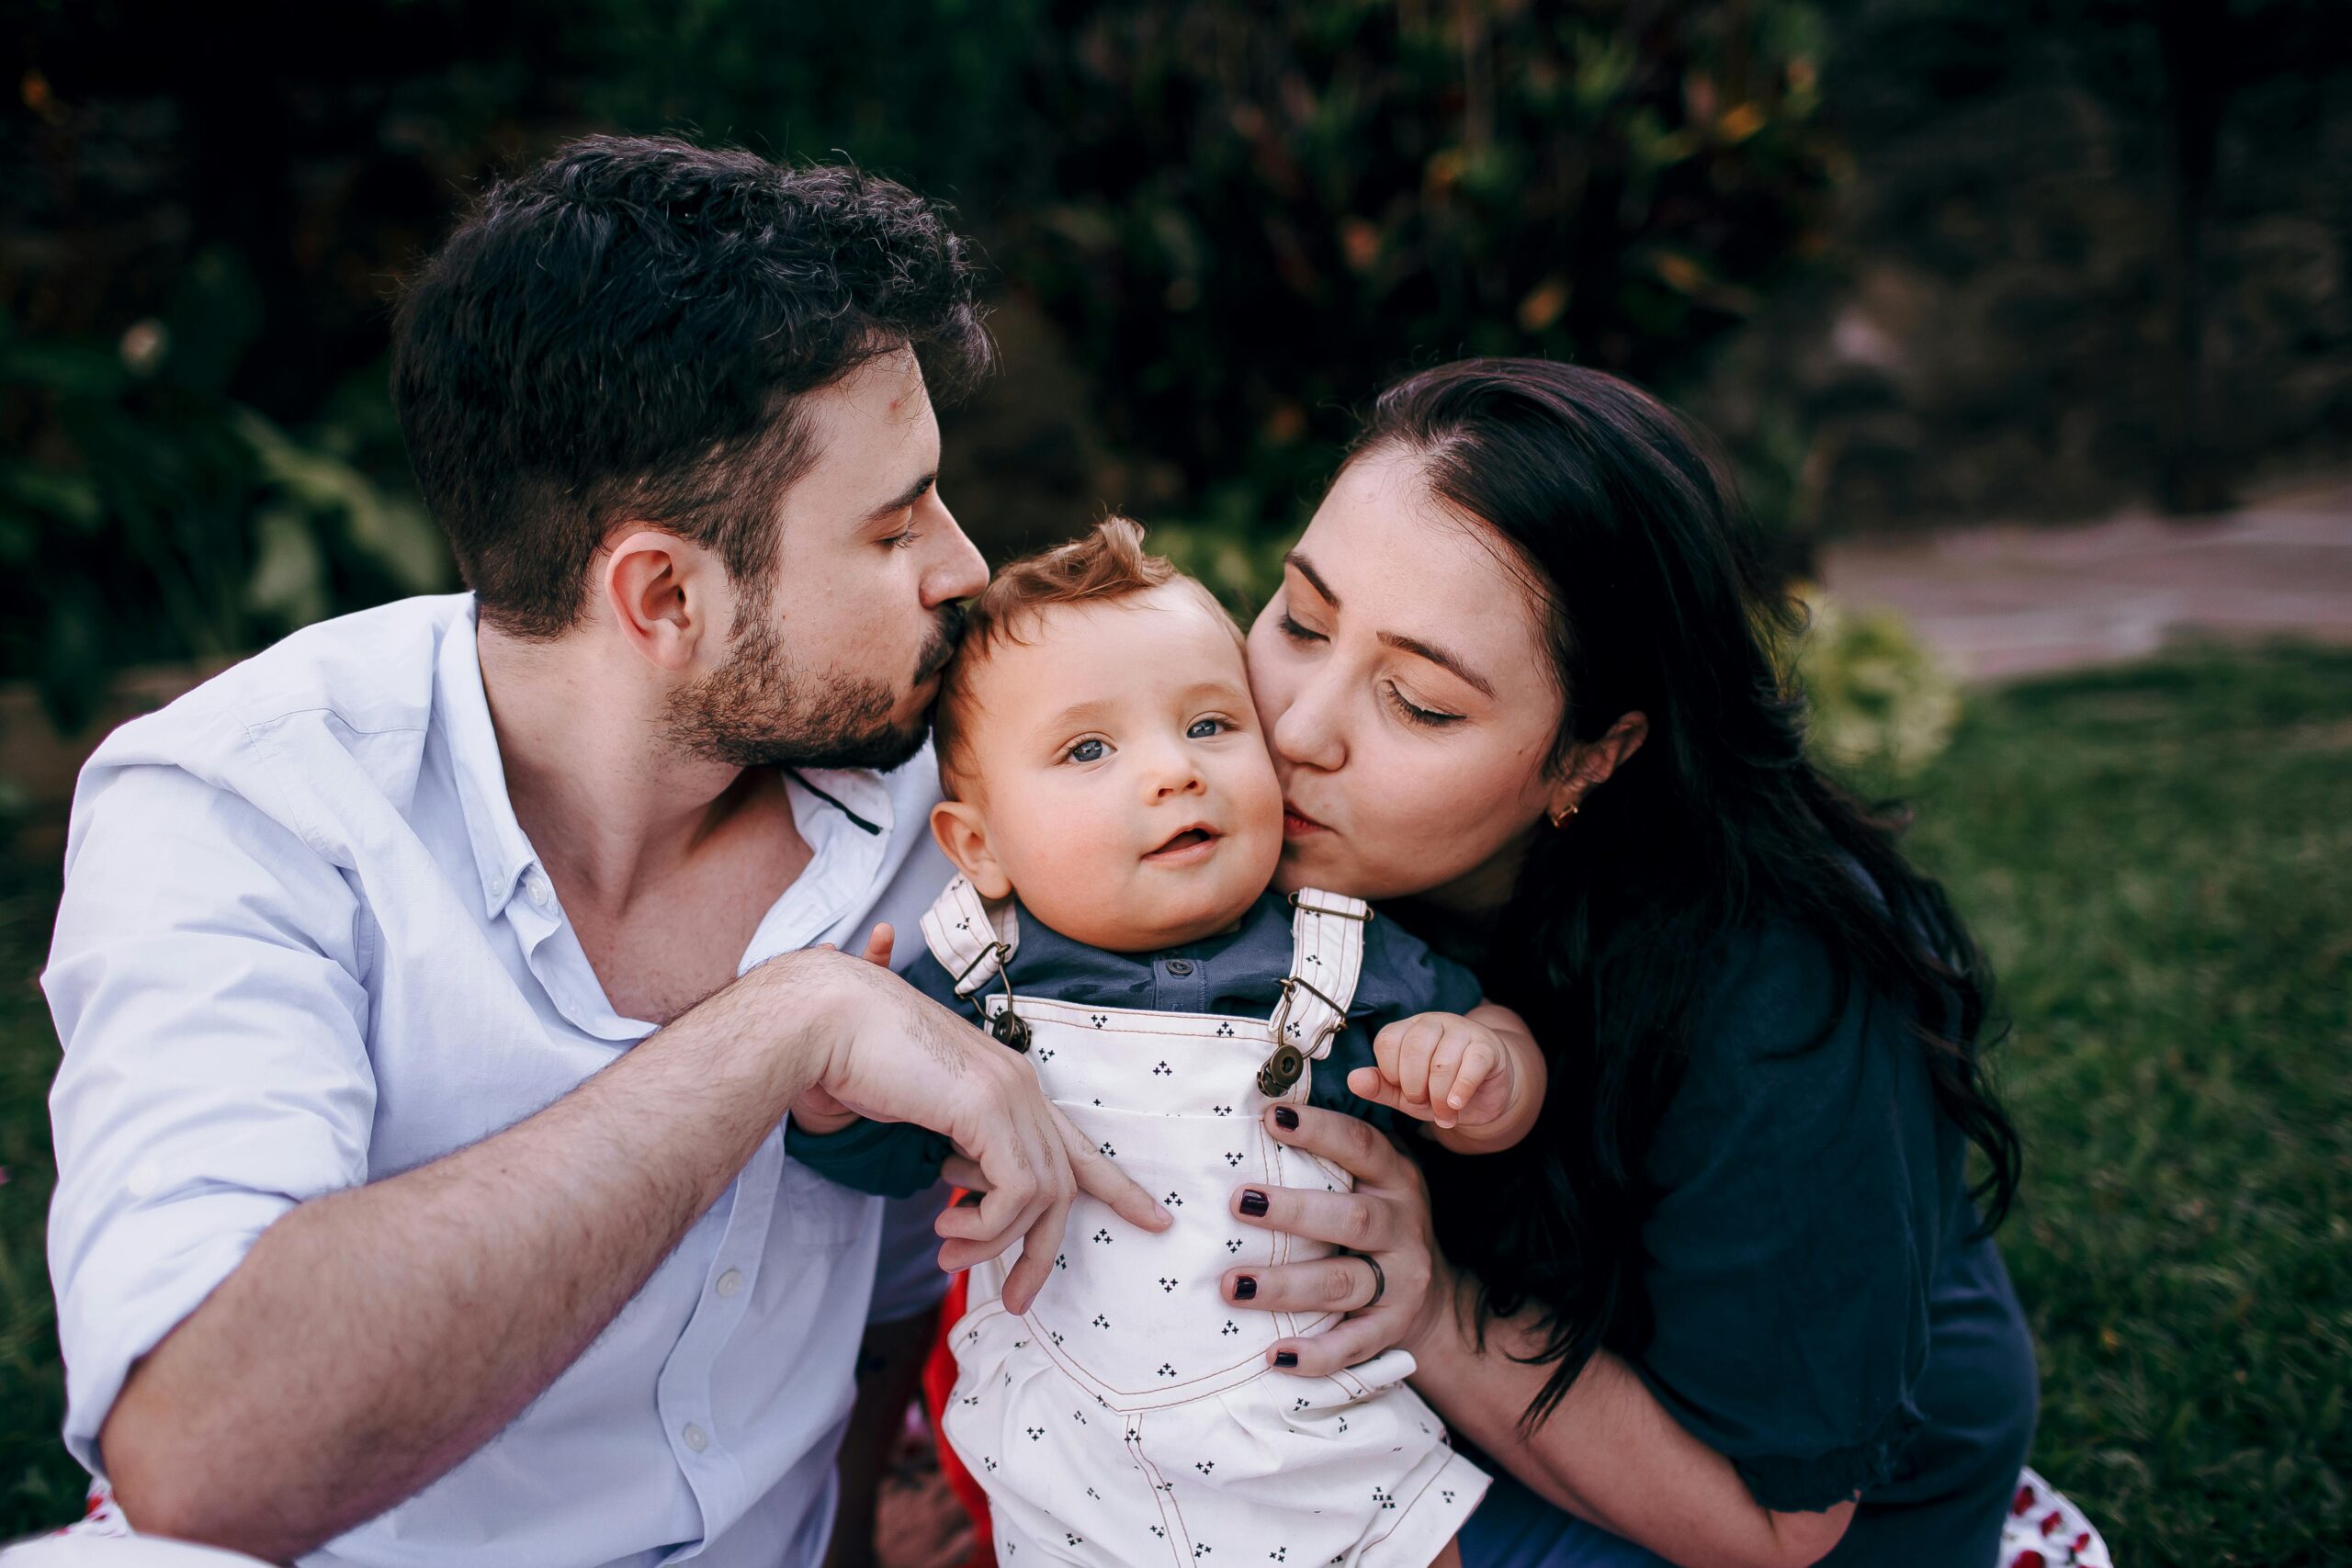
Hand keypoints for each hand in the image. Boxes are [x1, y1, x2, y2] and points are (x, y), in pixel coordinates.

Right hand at [768, 950, 1170, 1312]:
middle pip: (1065, 1182)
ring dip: (995, 1243)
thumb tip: (963, 1200)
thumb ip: (954, 1152)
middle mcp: (1020, 1083)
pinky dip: (985, 1224)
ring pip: (1041, 1195)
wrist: (824, 1020)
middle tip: (1017, 1299)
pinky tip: (946, 1223)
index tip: (1153, 1220)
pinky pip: (1016, 1192)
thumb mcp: (921, 1118)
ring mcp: (1009, 1091)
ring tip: (948, 1254)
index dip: (1116, 1186)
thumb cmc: (854, 1064)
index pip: (1076, 1143)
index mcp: (1008, 1082)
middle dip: (1043, 1249)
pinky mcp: (988, 1105)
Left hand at [1219, 1105, 1457, 1376]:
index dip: (1319, 1131)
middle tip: (1238, 1202)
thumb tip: (1263, 1115)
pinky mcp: (1392, 1329)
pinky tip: (1276, 1355)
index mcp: (1395, 1179)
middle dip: (1293, 1212)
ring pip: (1343, 1283)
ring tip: (1232, 1285)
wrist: (1436, 1301)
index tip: (1271, 1119)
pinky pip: (1353, 1345)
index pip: (1361, 1146)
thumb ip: (1334, 1156)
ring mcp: (1402, 1281)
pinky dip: (1316, 1355)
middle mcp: (1402, 1227)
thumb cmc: (1379, 1224)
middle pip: (1352, 1219)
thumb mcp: (1373, 1182)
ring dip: (1285, 1286)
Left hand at [1348, 1011, 1514, 1129]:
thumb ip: (1380, 1087)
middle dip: (1414, 1086)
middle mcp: (1434, 1022)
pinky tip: (1456, 1105)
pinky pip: (1471, 1064)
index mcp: (1408, 1029)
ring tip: (1444, 1112)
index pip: (1387, 1042)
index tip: (1404, 1091)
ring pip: (1442, 1060)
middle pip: (1414, 1048)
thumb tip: (1353, 1080)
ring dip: (1439, 1096)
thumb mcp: (1405, 1094)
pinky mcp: (1487, 1046)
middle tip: (1423, 1103)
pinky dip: (1460, 1090)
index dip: (1391, 1074)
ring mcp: (1463, 1030)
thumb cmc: (1439, 1090)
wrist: (1485, 1095)